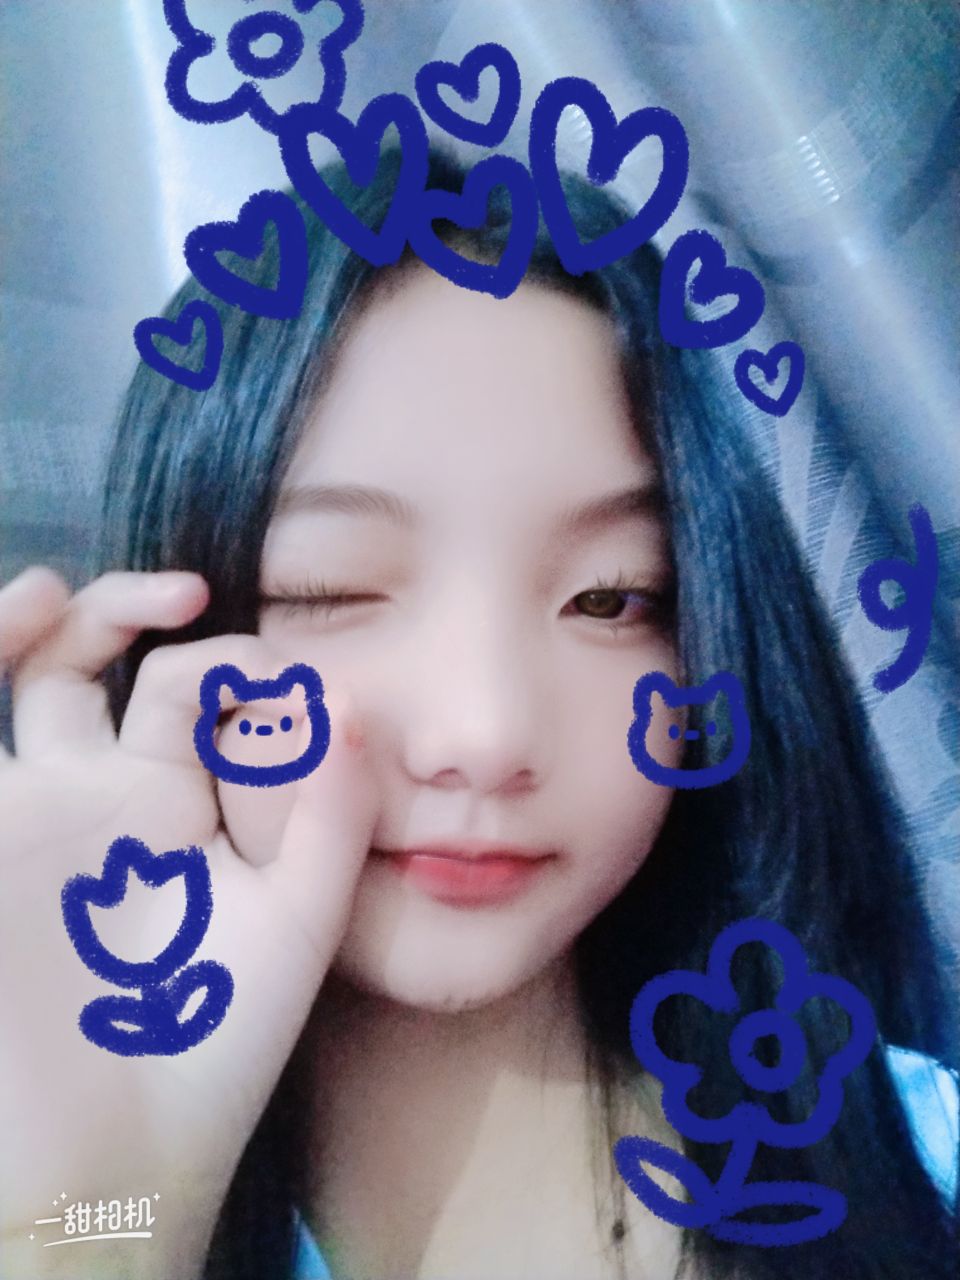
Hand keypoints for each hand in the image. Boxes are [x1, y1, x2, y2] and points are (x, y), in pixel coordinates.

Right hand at [0, 568, 378, 1278]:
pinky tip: (16, 621)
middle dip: (138, 610)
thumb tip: (350, 706)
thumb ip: (330, 819)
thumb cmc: (213, 1050)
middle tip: (186, 594)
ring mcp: (40, 814)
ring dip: (44, 621)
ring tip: (57, 595)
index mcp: (192, 809)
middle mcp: (111, 798)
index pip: (206, 695)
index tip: (284, 683)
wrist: (114, 1155)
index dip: (244, 666)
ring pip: (30, 683)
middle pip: (112, 666)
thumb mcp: (296, 926)